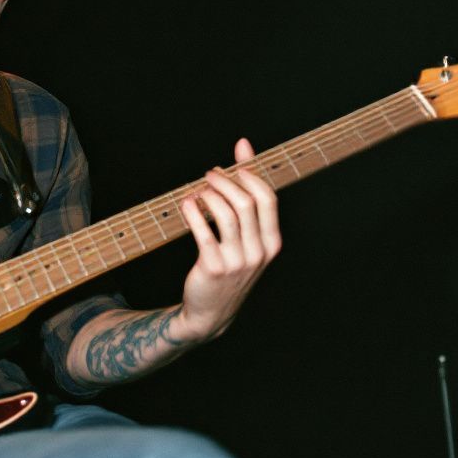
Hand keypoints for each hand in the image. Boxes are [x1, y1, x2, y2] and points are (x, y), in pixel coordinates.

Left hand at [173, 137, 281, 342]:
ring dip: (209, 194)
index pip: (268, 199)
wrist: (212, 311)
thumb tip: (243, 147)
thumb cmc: (230, 265)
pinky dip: (192, 212)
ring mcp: (237, 261)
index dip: (252, 174)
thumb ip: (247, 196)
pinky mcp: (213, 267)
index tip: (236, 162)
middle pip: (245, 203)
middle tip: (210, 174)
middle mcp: (258, 252)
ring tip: (198, 190)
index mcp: (271, 242)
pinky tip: (186, 203)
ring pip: (225, 214)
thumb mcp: (246, 237)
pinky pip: (203, 232)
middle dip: (225, 181)